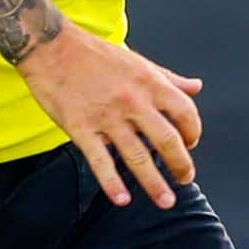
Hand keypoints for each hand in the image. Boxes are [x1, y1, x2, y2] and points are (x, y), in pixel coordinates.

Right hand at [14, 23, 203, 208]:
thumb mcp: (139, 61)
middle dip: (181, 165)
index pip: (185, 112)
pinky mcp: (80, 128)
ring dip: (154, 183)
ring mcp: (107, 117)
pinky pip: (100, 161)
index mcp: (150, 82)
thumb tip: (196, 87)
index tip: (191, 144)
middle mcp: (133, 101)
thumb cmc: (96, 55)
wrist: (52, 47)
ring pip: (138, 157)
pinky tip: (122, 199)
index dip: (194, 131)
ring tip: (166, 201)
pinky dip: (112, 183)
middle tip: (185, 179)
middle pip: (167, 140)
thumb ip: (169, 78)